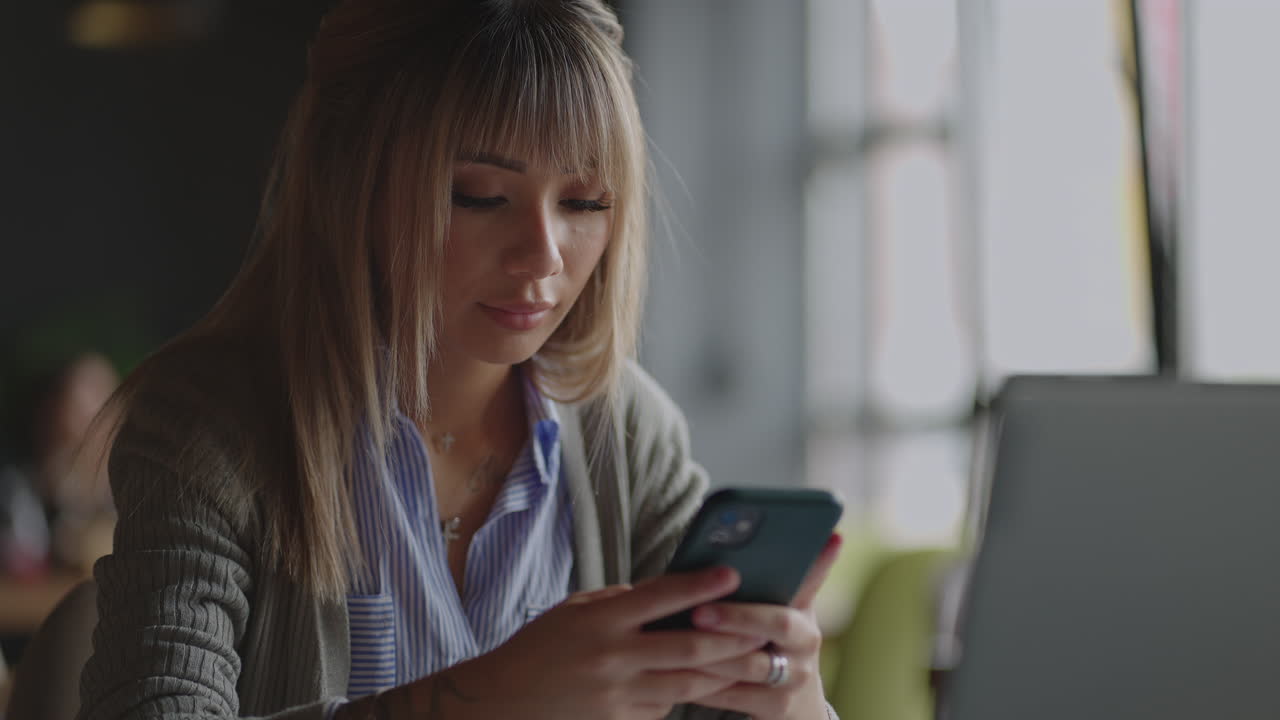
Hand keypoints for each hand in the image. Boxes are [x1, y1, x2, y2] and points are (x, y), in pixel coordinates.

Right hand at [428, 566, 767, 719]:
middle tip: (766, 630)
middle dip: (732, 639)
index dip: (699, 584)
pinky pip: (663, 709)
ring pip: (686, 685)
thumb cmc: (538, 648)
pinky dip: (687, 698)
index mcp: (600, 620)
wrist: (500, 702)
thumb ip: (620, 601)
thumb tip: (668, 594)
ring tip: (758, 663)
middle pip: (687, 647)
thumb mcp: (574, 611)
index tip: (732, 574)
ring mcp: (616, 695)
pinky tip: (710, 688)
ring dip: (726, 674)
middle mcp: (611, 657)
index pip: (658, 596)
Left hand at [687, 533, 843, 719]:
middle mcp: (807, 640)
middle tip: (700, 611)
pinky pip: (736, 695)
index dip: (815, 560)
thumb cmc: (768, 640)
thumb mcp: (774, 608)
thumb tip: (738, 540)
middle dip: (738, 616)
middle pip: (778, 623)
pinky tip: (678, 672)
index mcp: (804, 607)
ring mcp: (796, 676)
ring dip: (713, 653)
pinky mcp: (778, 706)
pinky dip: (705, 684)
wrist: (791, 702)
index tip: (815, 539)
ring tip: (679, 642)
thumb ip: (763, 579)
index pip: (810, 577)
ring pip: (752, 663)